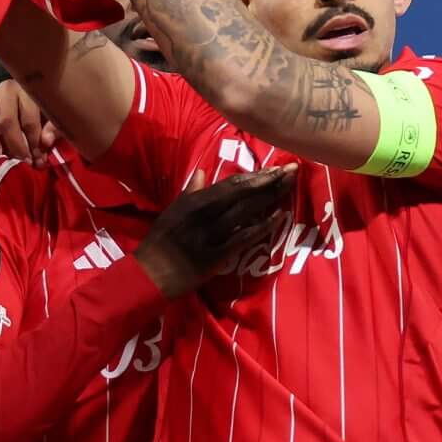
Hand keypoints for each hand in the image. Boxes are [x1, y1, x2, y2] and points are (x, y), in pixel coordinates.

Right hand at [0, 79, 57, 161]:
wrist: (17, 103)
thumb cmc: (39, 113)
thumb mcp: (52, 118)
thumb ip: (53, 128)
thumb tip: (46, 141)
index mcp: (28, 90)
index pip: (29, 120)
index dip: (34, 143)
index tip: (38, 160)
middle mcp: (5, 89)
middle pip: (7, 121)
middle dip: (15, 145)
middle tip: (22, 161)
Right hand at [133, 167, 296, 298]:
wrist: (150, 273)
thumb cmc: (160, 242)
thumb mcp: (172, 211)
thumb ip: (190, 191)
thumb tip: (203, 171)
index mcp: (194, 202)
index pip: (231, 185)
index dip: (255, 176)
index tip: (275, 168)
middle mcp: (204, 214)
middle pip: (243, 195)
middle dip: (269, 182)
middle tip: (292, 171)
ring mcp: (211, 235)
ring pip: (246, 213)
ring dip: (269, 200)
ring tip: (289, 188)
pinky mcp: (215, 256)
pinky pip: (242, 239)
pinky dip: (261, 228)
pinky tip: (277, 219)